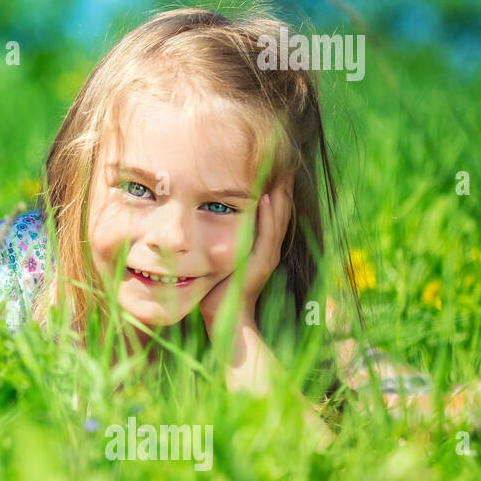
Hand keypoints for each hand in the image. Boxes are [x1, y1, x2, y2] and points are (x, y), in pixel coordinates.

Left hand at [199, 173, 293, 337]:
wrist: (225, 323)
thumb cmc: (216, 293)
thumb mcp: (218, 259)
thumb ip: (216, 241)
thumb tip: (197, 221)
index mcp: (260, 247)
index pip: (271, 211)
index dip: (273, 188)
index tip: (271, 164)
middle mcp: (268, 249)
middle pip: (279, 210)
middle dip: (281, 184)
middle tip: (283, 158)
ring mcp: (266, 256)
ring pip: (277, 218)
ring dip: (278, 194)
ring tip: (280, 170)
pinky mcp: (260, 264)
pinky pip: (267, 235)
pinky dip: (267, 215)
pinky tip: (266, 197)